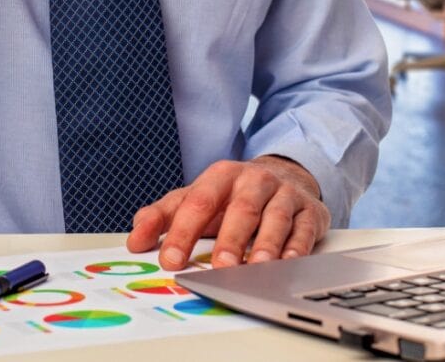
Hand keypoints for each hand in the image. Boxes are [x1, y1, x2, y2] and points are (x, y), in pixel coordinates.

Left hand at [126, 156, 330, 269]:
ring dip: (266, 245)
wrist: (284, 176)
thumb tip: (135, 239)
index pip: (198, 202)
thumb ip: (162, 216)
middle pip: (241, 209)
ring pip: (275, 219)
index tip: (171, 260)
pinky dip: (296, 247)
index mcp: (221, 176)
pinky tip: (287, 264)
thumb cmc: (232, 196)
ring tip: (255, 268)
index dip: (183, 231)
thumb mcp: (196, 198)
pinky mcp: (310, 211)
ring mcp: (285, 195)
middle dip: (230, 239)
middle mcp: (254, 181)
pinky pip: (304, 229)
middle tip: (219, 266)